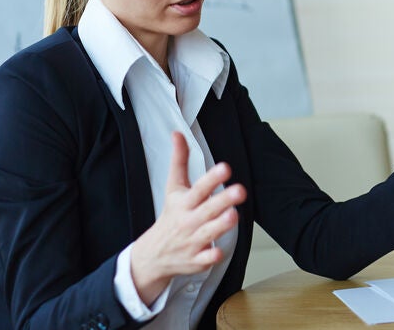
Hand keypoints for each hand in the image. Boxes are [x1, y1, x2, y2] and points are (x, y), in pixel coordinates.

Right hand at [130, 132, 246, 304]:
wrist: (153, 254)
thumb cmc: (170, 216)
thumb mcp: (173, 187)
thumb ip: (179, 161)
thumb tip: (177, 133)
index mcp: (184, 202)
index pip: (199, 187)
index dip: (212, 178)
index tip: (225, 168)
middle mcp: (189, 220)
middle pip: (207, 209)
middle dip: (223, 200)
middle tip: (240, 190)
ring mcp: (192, 241)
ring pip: (208, 232)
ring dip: (220, 225)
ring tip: (233, 215)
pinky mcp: (196, 259)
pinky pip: (204, 259)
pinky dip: (210, 257)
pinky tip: (218, 253)